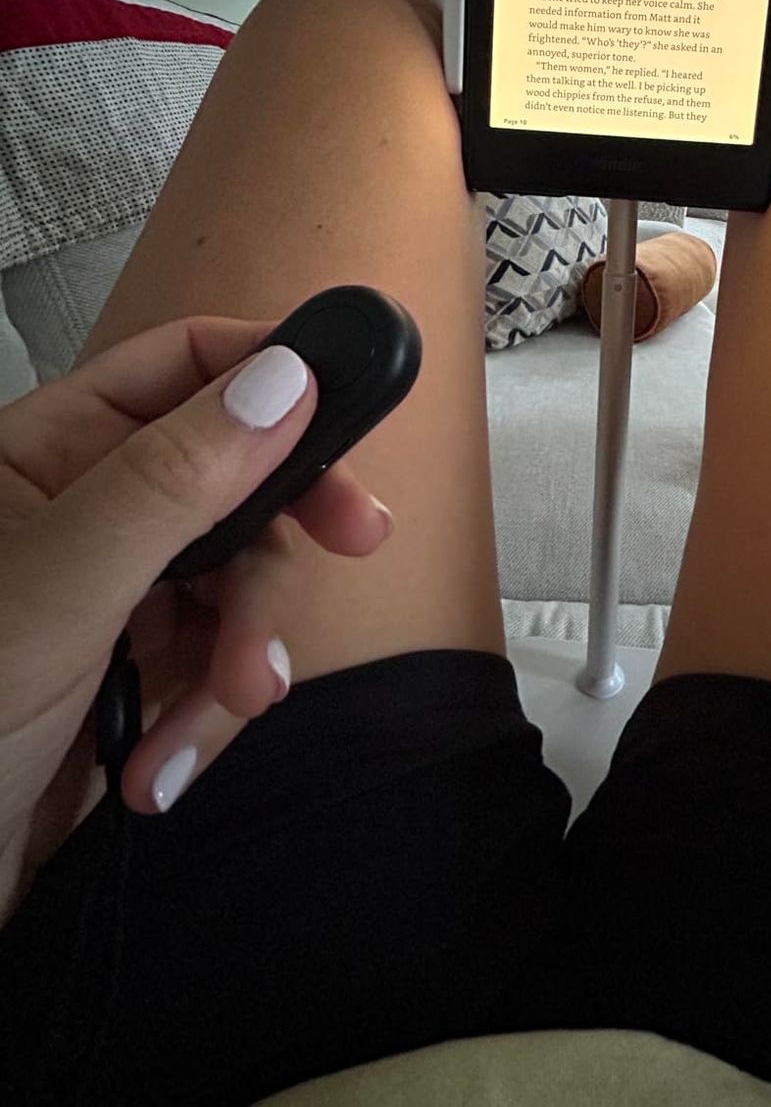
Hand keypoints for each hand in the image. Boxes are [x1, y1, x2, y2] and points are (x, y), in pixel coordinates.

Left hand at [0, 316, 392, 915]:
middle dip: (282, 535)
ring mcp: (114, 591)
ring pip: (240, 578)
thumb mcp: (59, 590)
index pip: (180, 364)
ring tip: (224, 711)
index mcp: (46, 451)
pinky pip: (218, 660)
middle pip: (236, 475)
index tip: (348, 409)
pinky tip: (162, 769)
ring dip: (243, 652)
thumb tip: (286, 378)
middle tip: (362, 540)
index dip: (268, 372)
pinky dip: (207, 715)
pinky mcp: (135, 672)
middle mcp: (86, 507)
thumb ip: (171, 482)